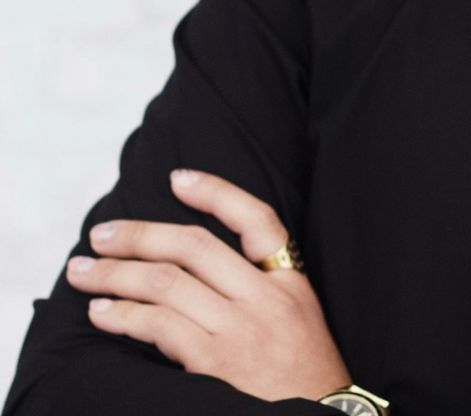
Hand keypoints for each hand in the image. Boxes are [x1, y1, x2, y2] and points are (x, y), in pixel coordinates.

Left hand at [65, 168, 352, 402]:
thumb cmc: (302, 377)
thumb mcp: (299, 316)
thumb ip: (261, 287)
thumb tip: (193, 265)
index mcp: (291, 281)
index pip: (257, 219)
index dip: (216, 192)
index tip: (177, 178)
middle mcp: (265, 298)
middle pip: (195, 247)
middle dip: (140, 235)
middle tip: (101, 233)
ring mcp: (240, 331)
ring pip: (167, 284)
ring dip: (116, 274)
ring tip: (84, 272)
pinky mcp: (214, 366)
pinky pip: (160, 328)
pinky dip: (124, 315)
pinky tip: (102, 312)